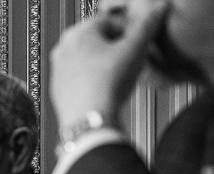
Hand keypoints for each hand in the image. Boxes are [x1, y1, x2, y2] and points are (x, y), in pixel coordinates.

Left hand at [50, 2, 168, 127]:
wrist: (88, 120)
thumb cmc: (107, 84)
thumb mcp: (135, 50)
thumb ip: (147, 26)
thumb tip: (158, 9)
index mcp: (78, 32)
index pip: (110, 21)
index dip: (128, 32)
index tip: (137, 44)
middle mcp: (63, 48)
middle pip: (97, 40)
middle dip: (116, 48)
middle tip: (130, 60)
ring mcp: (57, 69)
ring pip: (87, 59)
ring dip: (105, 63)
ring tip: (120, 76)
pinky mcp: (57, 88)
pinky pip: (79, 77)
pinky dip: (92, 79)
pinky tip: (105, 89)